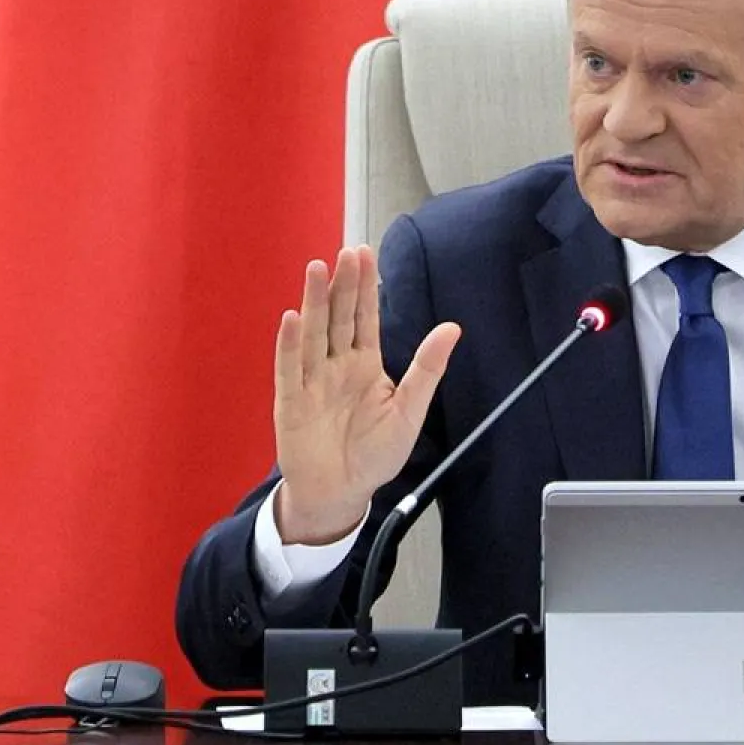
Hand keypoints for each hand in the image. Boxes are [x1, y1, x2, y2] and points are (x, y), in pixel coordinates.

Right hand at [272, 245, 460, 544]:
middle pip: (338, 317)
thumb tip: (453, 328)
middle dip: (342, 285)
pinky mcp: (291, 402)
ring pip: (313, 334)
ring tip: (317, 269)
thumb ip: (427, 369)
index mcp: (365, 363)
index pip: (365, 317)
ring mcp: (312, 381)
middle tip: (347, 252)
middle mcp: (336, 365)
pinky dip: (290, 344)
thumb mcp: (410, 410)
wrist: (343, 492)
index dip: (365, 287)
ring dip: (314, 302)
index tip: (366, 253)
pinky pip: (290, 369)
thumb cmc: (376, 452)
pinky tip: (292, 318)